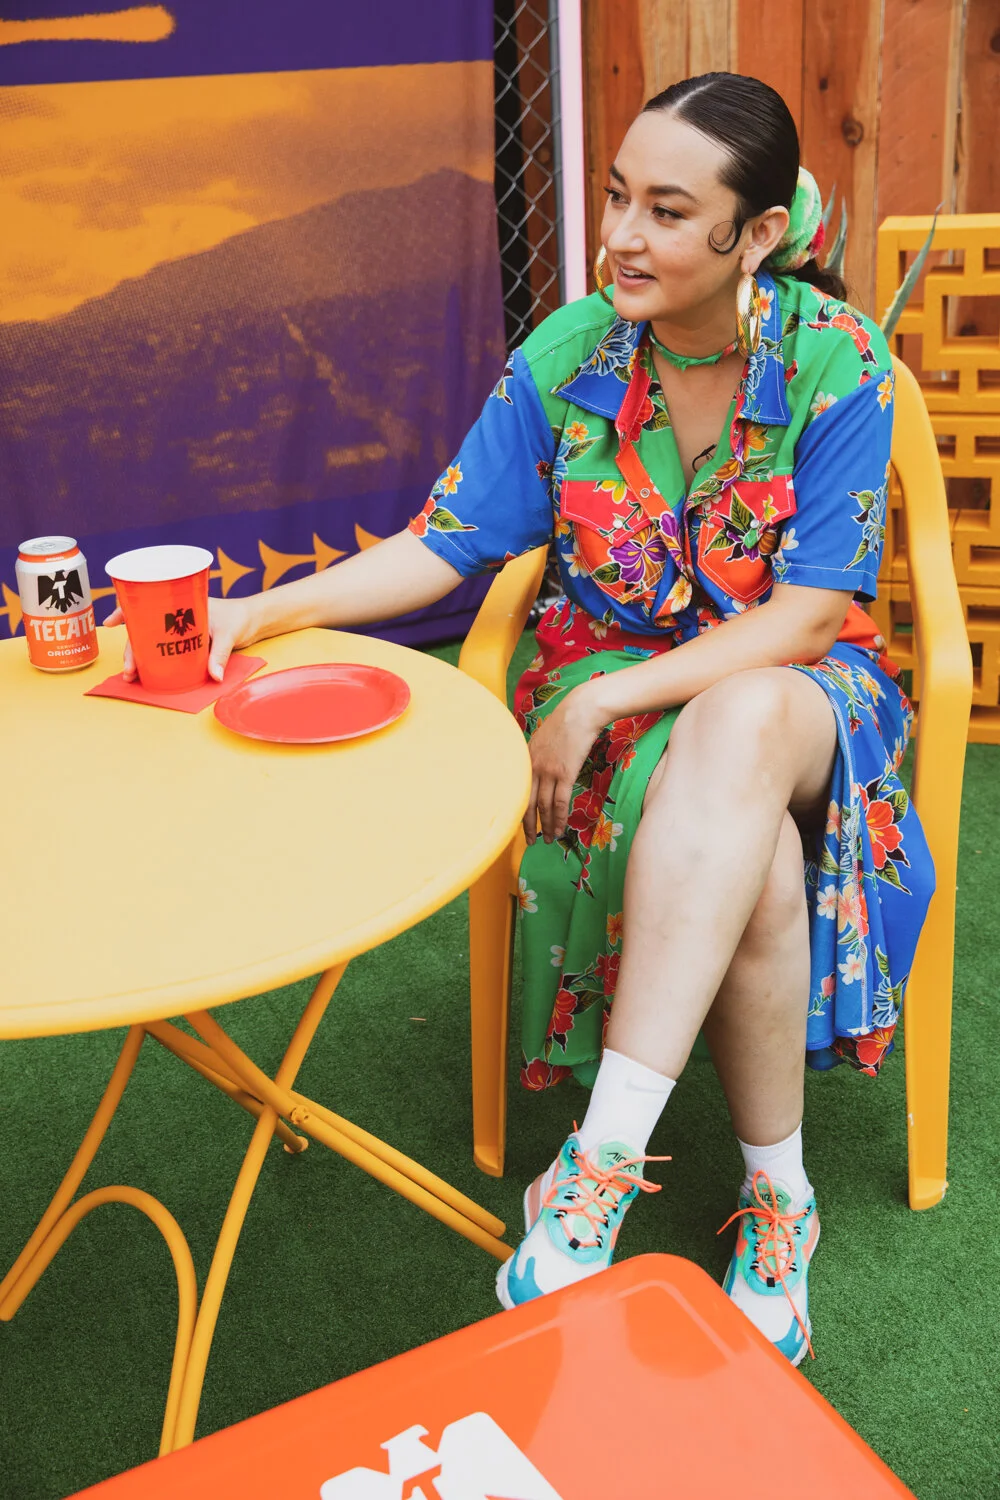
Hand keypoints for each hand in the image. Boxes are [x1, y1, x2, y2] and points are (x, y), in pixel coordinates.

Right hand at [103, 594, 259, 681]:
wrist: (253, 620)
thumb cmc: (238, 617)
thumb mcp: (228, 634)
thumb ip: (220, 655)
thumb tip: (214, 676)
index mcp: (178, 604)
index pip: (145, 603)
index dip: (124, 611)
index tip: (110, 622)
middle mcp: (172, 616)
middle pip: (143, 629)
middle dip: (131, 648)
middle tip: (128, 669)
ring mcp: (177, 630)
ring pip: (150, 641)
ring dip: (139, 657)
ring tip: (132, 676)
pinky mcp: (184, 643)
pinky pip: (163, 650)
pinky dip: (152, 660)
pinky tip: (144, 673)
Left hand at [523, 681, 607, 845]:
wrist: (581, 711)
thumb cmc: (566, 721)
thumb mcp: (543, 737)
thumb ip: (537, 754)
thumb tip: (539, 768)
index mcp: (526, 758)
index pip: (518, 791)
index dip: (519, 809)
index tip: (520, 823)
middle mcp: (533, 767)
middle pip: (526, 802)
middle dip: (528, 825)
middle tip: (531, 841)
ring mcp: (549, 771)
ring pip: (544, 806)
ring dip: (546, 825)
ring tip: (549, 840)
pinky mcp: (565, 773)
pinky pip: (560, 802)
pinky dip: (559, 818)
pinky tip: (560, 829)